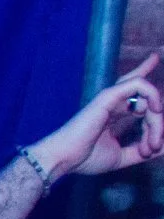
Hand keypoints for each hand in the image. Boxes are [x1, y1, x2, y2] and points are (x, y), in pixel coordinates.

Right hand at [32, 53, 163, 177]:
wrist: (64, 159)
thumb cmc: (85, 159)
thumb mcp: (121, 157)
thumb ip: (141, 151)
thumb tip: (162, 147)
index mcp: (113, 113)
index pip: (137, 93)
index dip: (150, 85)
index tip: (155, 59)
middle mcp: (113, 102)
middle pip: (148, 98)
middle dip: (158, 122)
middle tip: (155, 146)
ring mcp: (111, 97)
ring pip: (148, 96)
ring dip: (157, 120)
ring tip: (153, 142)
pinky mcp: (109, 95)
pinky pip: (139, 85)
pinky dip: (153, 95)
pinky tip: (156, 110)